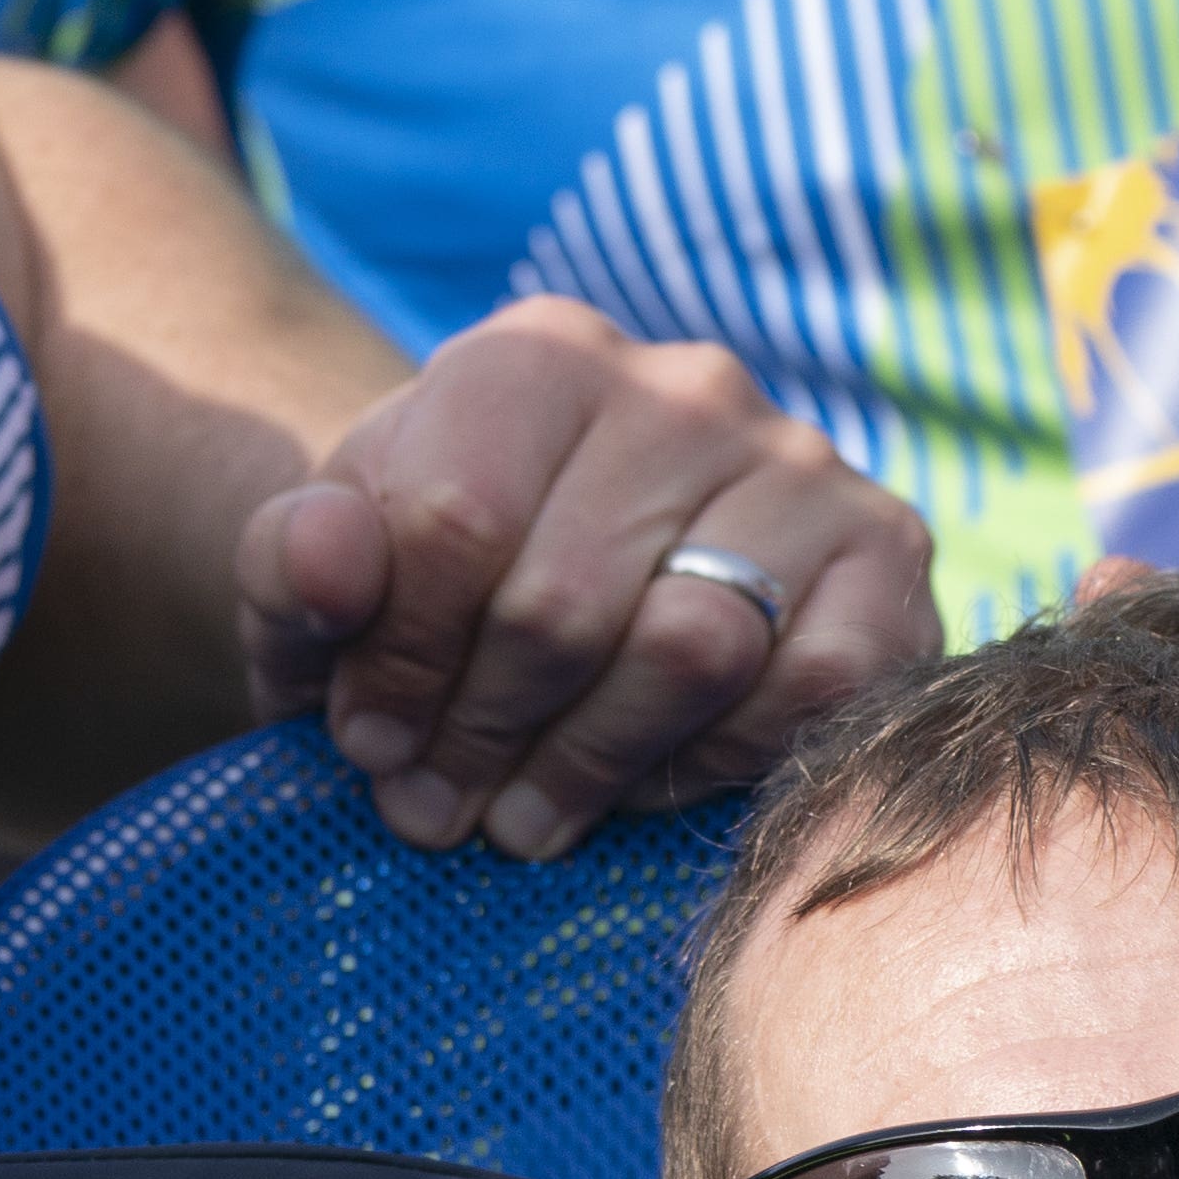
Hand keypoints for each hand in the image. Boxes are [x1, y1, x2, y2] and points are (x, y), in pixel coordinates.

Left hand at [243, 299, 939, 857]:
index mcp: (534, 359)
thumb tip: (322, 559)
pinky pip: (810, 690)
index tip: (364, 744)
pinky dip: (718, 762)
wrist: (575, 588)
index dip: (393, 663)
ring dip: (586, 764)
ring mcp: (797, 462)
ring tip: (522, 818)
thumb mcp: (329, 575)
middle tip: (435, 809)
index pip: (451, 519)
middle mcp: (681, 385)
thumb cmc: (436, 591)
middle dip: (479, 735)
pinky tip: (649, 782)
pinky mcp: (886, 552)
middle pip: (560, 604)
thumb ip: (292, 562)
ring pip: (691, 647)